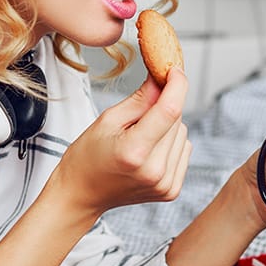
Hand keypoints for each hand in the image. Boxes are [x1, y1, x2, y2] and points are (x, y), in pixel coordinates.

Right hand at [46, 69, 192, 216]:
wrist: (82, 195)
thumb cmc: (87, 157)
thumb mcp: (107, 120)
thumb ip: (140, 99)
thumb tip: (162, 77)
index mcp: (135, 152)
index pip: (169, 110)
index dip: (176, 85)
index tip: (174, 69)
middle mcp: (155, 171)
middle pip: (176, 120)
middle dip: (162, 107)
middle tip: (137, 115)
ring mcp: (165, 184)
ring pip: (183, 133)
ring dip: (167, 127)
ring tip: (138, 138)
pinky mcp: (171, 190)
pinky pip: (183, 150)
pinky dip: (170, 143)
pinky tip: (148, 151)